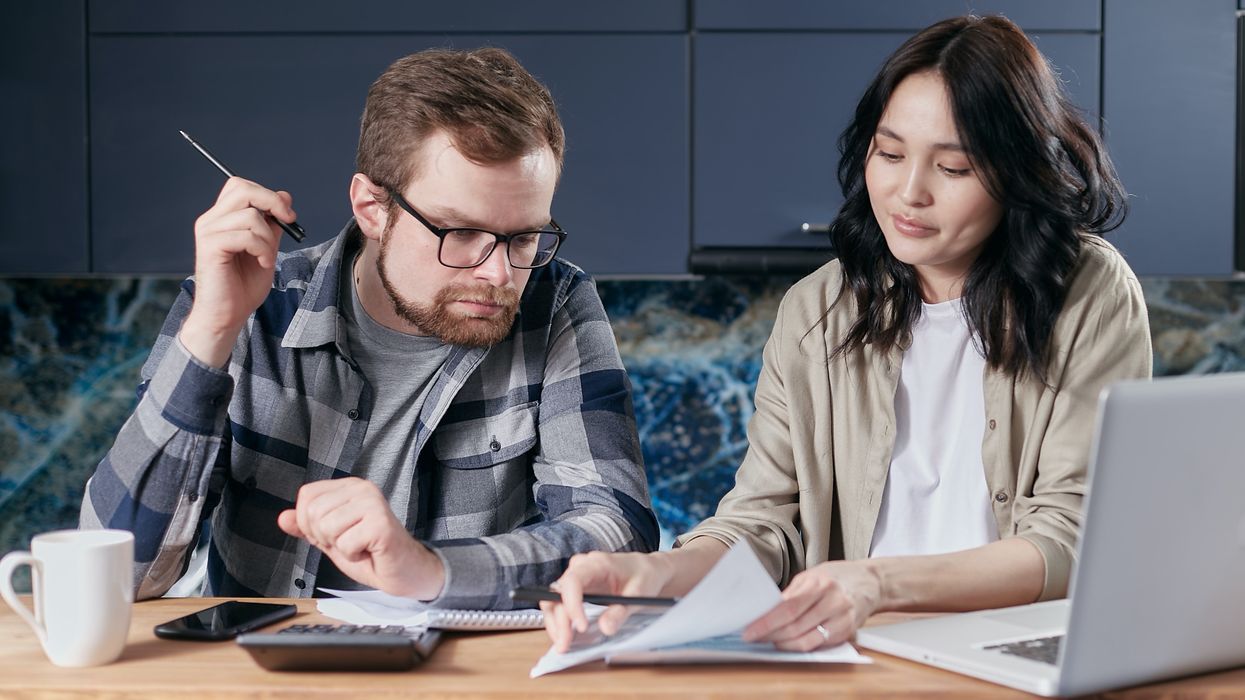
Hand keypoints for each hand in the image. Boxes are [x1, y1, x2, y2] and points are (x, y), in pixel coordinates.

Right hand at [179, 177, 297, 366]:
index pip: (240, 186)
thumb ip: (272, 223)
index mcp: (222, 218)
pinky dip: (262, 249)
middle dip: (272, 202)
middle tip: (289, 222)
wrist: (227, 315)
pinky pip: (245, 235)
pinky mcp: (210, 247)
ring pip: (250, 215)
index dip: (267, 194)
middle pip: (243, 189)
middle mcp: (210, 220)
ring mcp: (208, 232)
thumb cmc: (244, 285)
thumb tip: (284, 196)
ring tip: (267, 257)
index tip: (288, 214)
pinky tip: (263, 263)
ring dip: (269, 237)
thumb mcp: (266, 248)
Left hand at [276, 477, 444, 599]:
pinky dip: (353, 556)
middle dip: (324, 537)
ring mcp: (373, 504)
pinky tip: (369, 552)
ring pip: (327, 527)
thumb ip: (307, 527)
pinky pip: (345, 543)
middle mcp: (363, 488)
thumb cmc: (372, 553)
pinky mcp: (381, 524)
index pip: (307, 495)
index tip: (333, 534)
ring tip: (359, 546)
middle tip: (349, 542)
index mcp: (350, 487)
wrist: (404, 572)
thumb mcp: (331, 539)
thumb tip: (283, 518)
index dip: (309, 523)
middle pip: (313, 512)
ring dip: (340, 547)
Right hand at [541, 551, 674, 652]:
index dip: (572, 605)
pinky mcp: (575, 589)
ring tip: (563, 645)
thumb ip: (621, 611)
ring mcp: (575, 577)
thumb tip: (605, 629)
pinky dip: (560, 622)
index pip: (573, 581)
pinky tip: (566, 637)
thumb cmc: (644, 576)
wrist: (646, 569)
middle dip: (560, 621)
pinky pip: (560, 604)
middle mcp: (580, 568)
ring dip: (555, 623)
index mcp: (596, 563)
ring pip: (553, 600)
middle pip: (558, 593)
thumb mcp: (639, 594)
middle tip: (565, 645)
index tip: (581, 627)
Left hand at [741, 560, 880, 650]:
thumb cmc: (836, 576)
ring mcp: (842, 619)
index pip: (788, 608)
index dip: (767, 622)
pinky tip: (788, 642)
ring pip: (805, 640)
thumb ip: (791, 593)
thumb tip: (765, 610)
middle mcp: (833, 602)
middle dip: (770, 634)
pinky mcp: (847, 633)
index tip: (750, 629)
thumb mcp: (811, 575)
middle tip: (753, 637)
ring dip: (783, 644)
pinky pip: (817, 645)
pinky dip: (799, 646)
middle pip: (795, 626)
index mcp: (821, 584)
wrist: (869, 582)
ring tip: (768, 640)